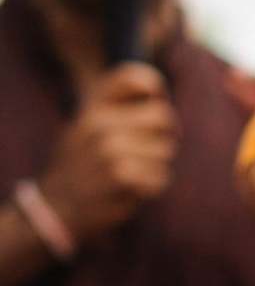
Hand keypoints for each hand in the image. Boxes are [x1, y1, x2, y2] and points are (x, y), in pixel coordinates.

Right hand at [38, 63, 178, 244]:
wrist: (57, 207)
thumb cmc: (82, 165)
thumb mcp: (88, 126)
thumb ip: (117, 107)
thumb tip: (161, 96)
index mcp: (93, 106)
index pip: (137, 77)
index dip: (157, 90)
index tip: (153, 107)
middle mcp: (101, 122)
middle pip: (163, 116)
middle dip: (165, 136)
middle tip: (150, 151)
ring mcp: (110, 149)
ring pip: (165, 150)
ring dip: (157, 166)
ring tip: (133, 173)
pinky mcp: (121, 176)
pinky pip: (161, 176)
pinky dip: (153, 186)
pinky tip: (132, 189)